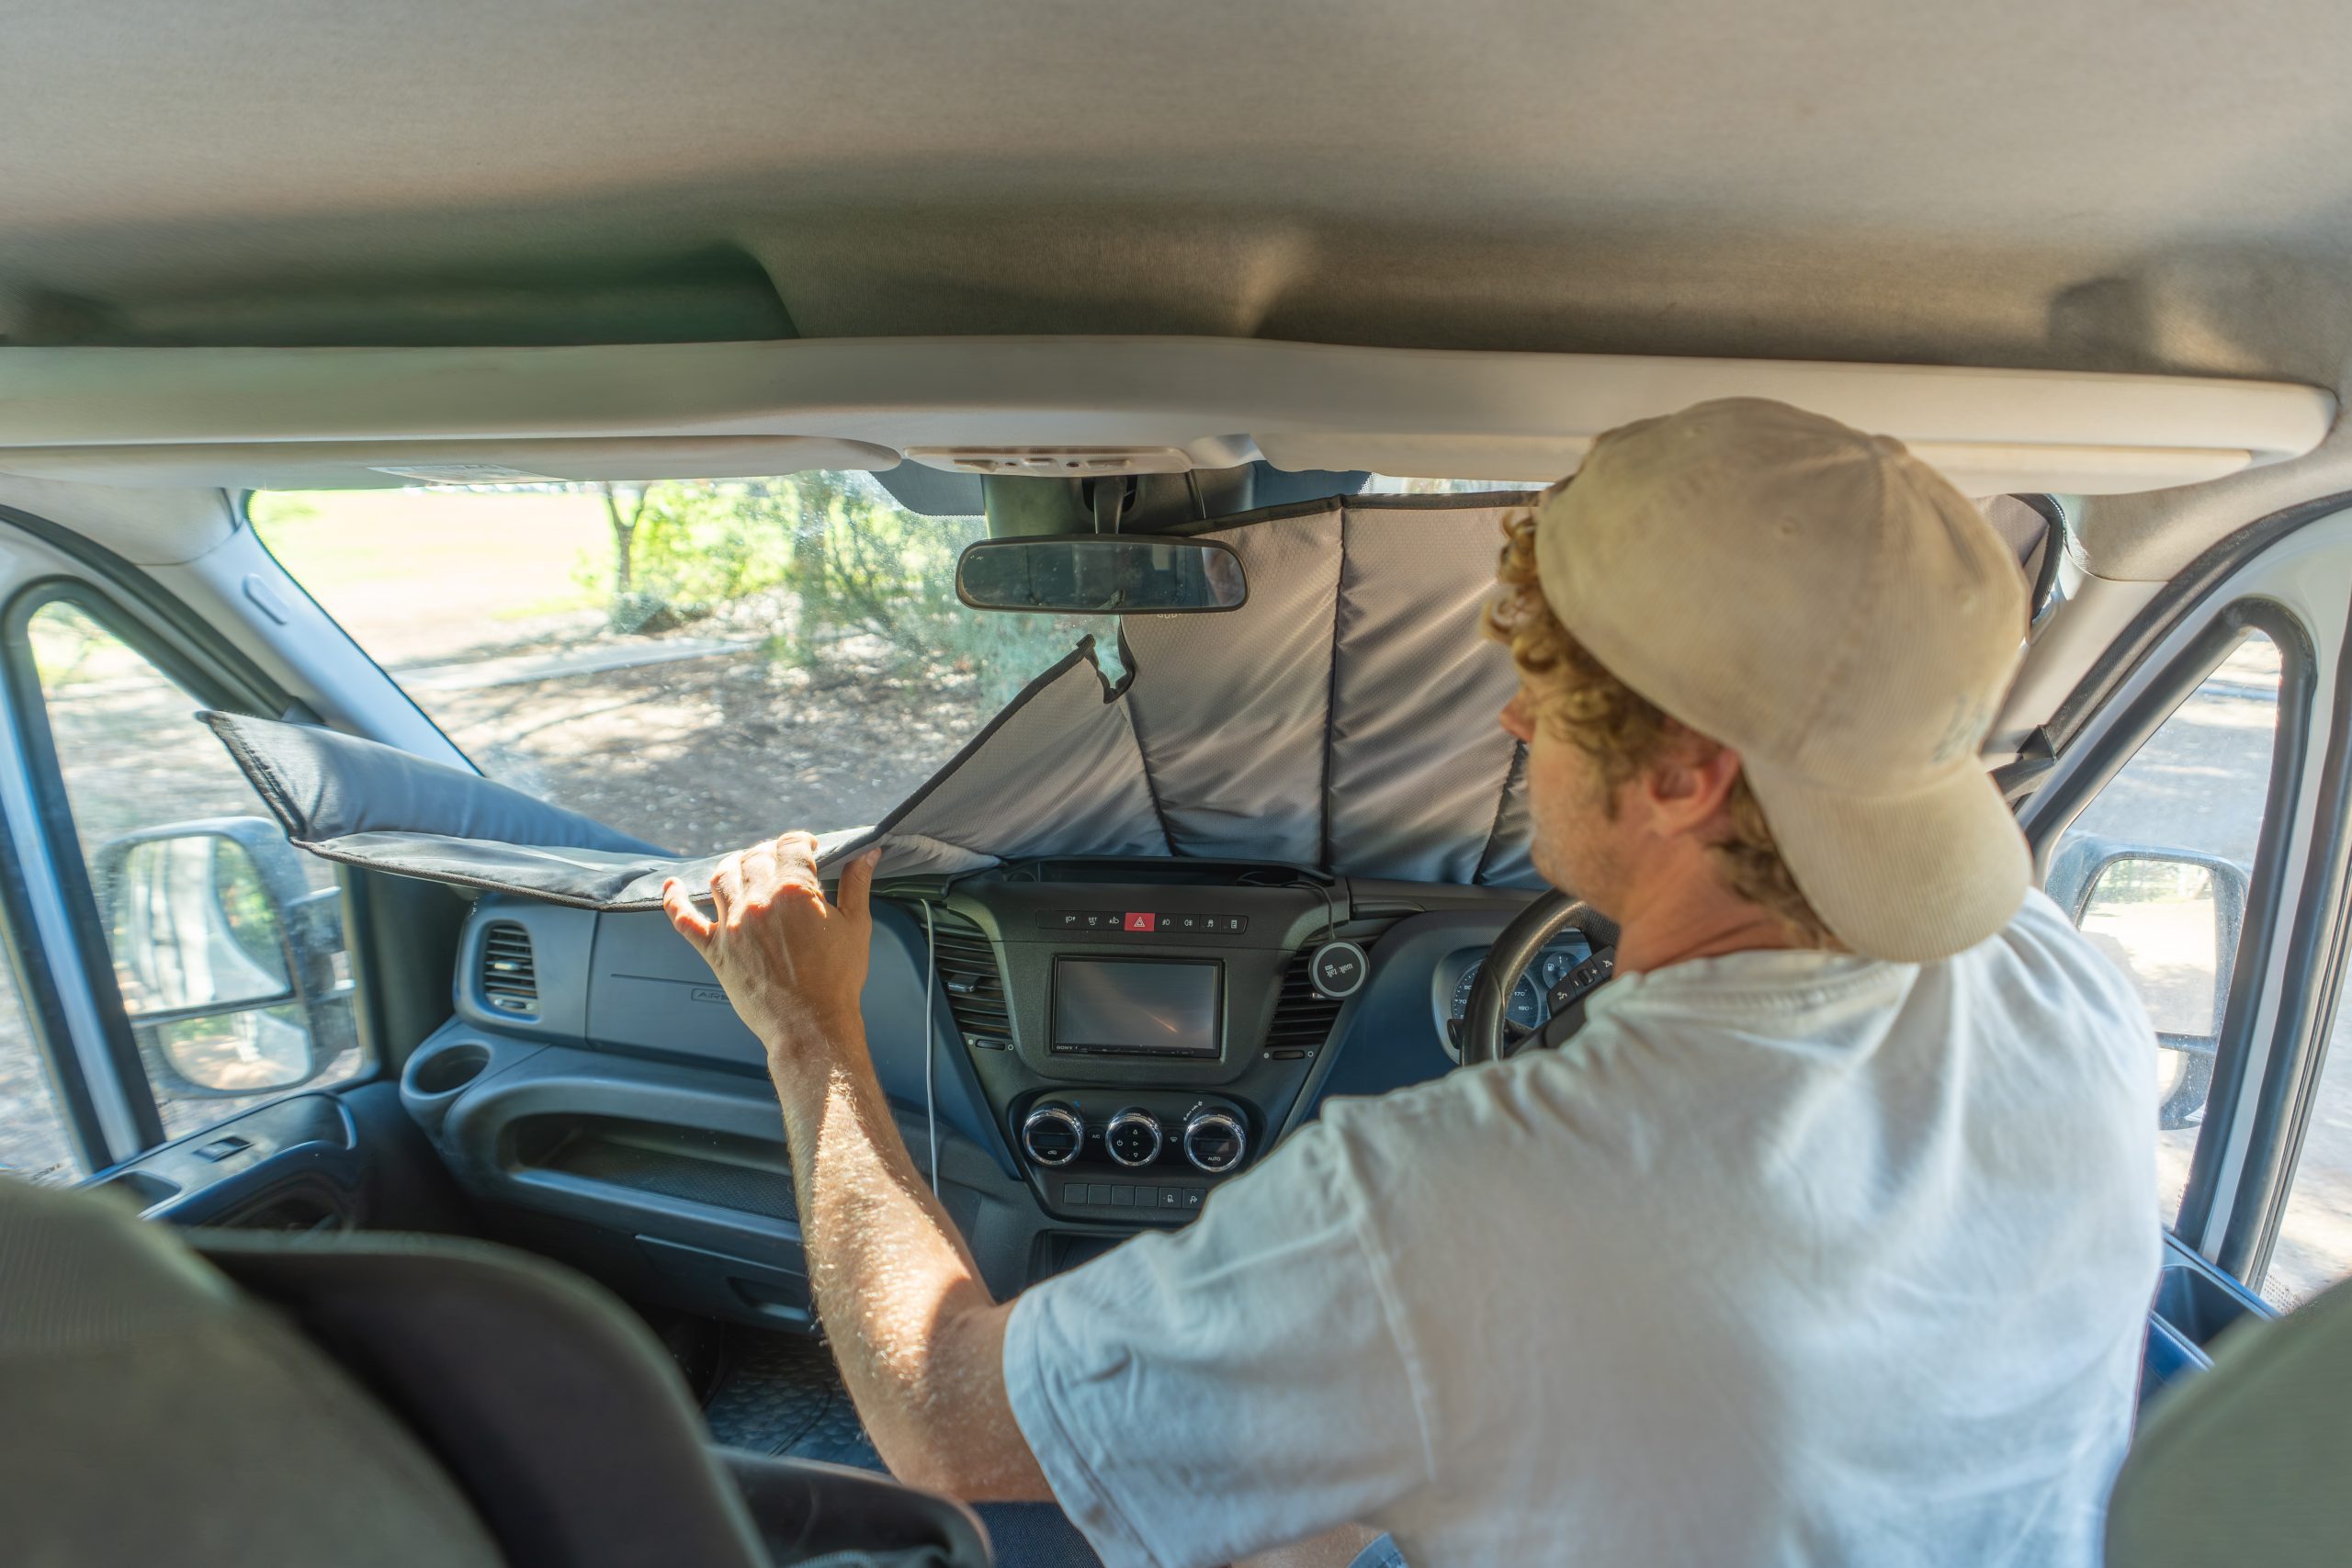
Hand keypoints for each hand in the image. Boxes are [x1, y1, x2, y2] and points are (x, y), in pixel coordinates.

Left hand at [662, 833, 879, 1067]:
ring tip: (743, 867)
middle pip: (755, 856)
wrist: (811, 1026)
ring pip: (722, 877)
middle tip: (781, 861)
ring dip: (733, 865)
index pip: (791, 845)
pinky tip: (672, 885)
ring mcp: (732, 926)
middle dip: (771, 852)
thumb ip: (858, 883)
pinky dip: (675, 900)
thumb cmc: (838, 980)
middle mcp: (758, 901)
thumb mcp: (856, 926)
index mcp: (794, 891)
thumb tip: (868, 853)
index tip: (809, 848)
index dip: (802, 842)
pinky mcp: (715, 951)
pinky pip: (685, 920)